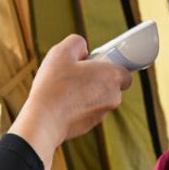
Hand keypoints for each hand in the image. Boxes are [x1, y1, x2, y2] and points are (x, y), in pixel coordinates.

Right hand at [9, 34, 133, 164]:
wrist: (44, 120)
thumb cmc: (54, 85)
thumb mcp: (61, 52)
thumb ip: (77, 43)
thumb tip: (82, 50)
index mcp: (112, 76)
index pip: (124, 71)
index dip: (109, 66)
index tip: (93, 65)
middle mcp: (113, 97)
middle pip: (111, 85)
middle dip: (96, 80)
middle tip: (76, 75)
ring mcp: (102, 114)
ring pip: (99, 99)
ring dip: (87, 94)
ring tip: (65, 90)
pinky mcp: (90, 126)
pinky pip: (88, 112)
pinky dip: (79, 107)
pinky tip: (62, 104)